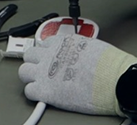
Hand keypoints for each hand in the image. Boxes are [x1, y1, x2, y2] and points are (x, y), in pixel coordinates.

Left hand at [18, 34, 136, 115]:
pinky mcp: (45, 90)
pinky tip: (43, 95)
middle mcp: (51, 53)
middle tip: (41, 69)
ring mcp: (46, 72)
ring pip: (24, 72)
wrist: (113, 79)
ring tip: (39, 82)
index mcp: (63, 41)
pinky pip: (29, 91)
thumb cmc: (108, 64)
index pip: (43, 43)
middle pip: (29, 55)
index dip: (46, 51)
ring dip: (31, 76)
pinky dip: (34, 93)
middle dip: (34, 62)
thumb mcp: (91, 45)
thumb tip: (75, 54)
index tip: (48, 56)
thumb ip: (76, 48)